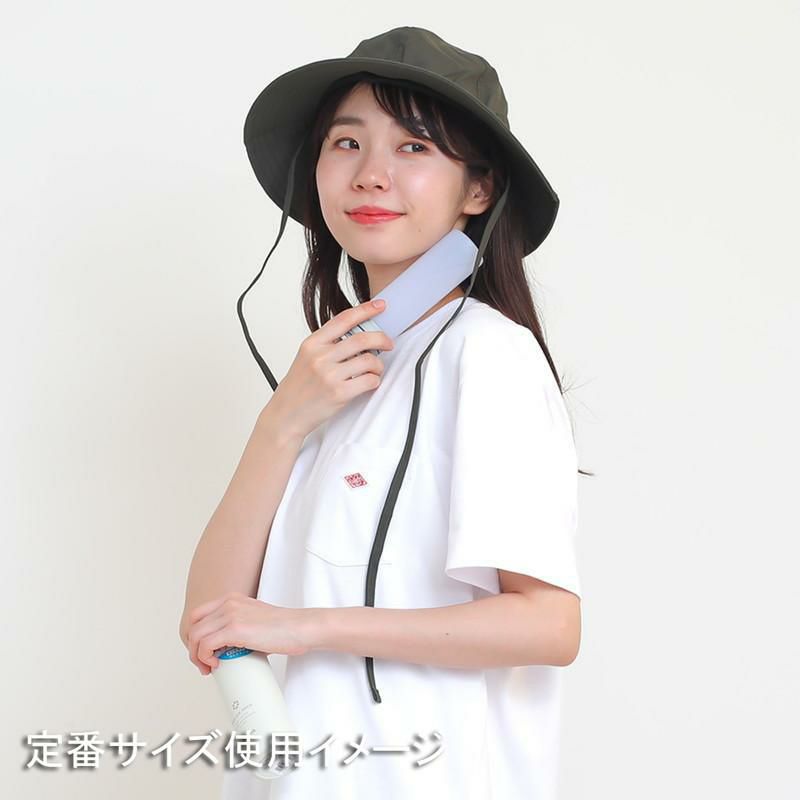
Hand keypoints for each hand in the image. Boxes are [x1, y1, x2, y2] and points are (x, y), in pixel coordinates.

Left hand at [184, 591, 316, 675]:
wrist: (299, 628)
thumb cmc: (283, 629)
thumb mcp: (253, 619)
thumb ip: (238, 626)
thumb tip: (225, 648)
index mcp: (232, 599)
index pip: (198, 615)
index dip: (195, 636)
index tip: (202, 652)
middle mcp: (228, 603)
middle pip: (193, 625)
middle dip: (193, 647)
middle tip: (203, 663)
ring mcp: (230, 614)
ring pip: (196, 636)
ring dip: (197, 656)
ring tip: (209, 667)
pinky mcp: (234, 629)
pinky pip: (205, 645)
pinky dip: (205, 658)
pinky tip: (216, 664)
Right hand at [266, 299, 393, 440]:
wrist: (286, 414)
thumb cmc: (298, 387)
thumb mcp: (306, 357)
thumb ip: (327, 344)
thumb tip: (358, 334)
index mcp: (312, 343)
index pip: (344, 319)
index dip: (366, 310)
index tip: (380, 306)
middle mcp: (320, 357)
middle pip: (362, 339)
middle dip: (382, 339)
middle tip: (388, 343)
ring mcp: (329, 375)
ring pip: (369, 361)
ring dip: (378, 365)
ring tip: (375, 369)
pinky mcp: (339, 393)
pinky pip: (369, 381)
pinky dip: (375, 381)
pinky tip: (369, 383)